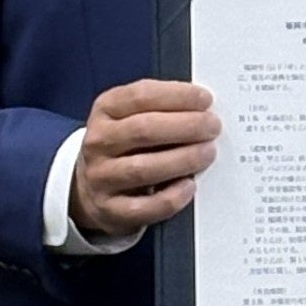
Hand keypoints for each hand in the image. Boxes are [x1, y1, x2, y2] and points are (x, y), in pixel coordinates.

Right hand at [69, 79, 220, 236]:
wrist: (92, 186)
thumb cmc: (127, 144)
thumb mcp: (133, 115)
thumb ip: (162, 107)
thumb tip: (203, 108)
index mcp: (106, 110)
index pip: (140, 96)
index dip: (177, 96)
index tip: (205, 99)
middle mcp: (99, 142)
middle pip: (143, 130)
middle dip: (186, 126)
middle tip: (213, 127)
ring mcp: (101, 177)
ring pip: (143, 168)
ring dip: (182, 159)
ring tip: (208, 153)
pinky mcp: (110, 209)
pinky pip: (143, 207)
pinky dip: (170, 198)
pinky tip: (189, 186)